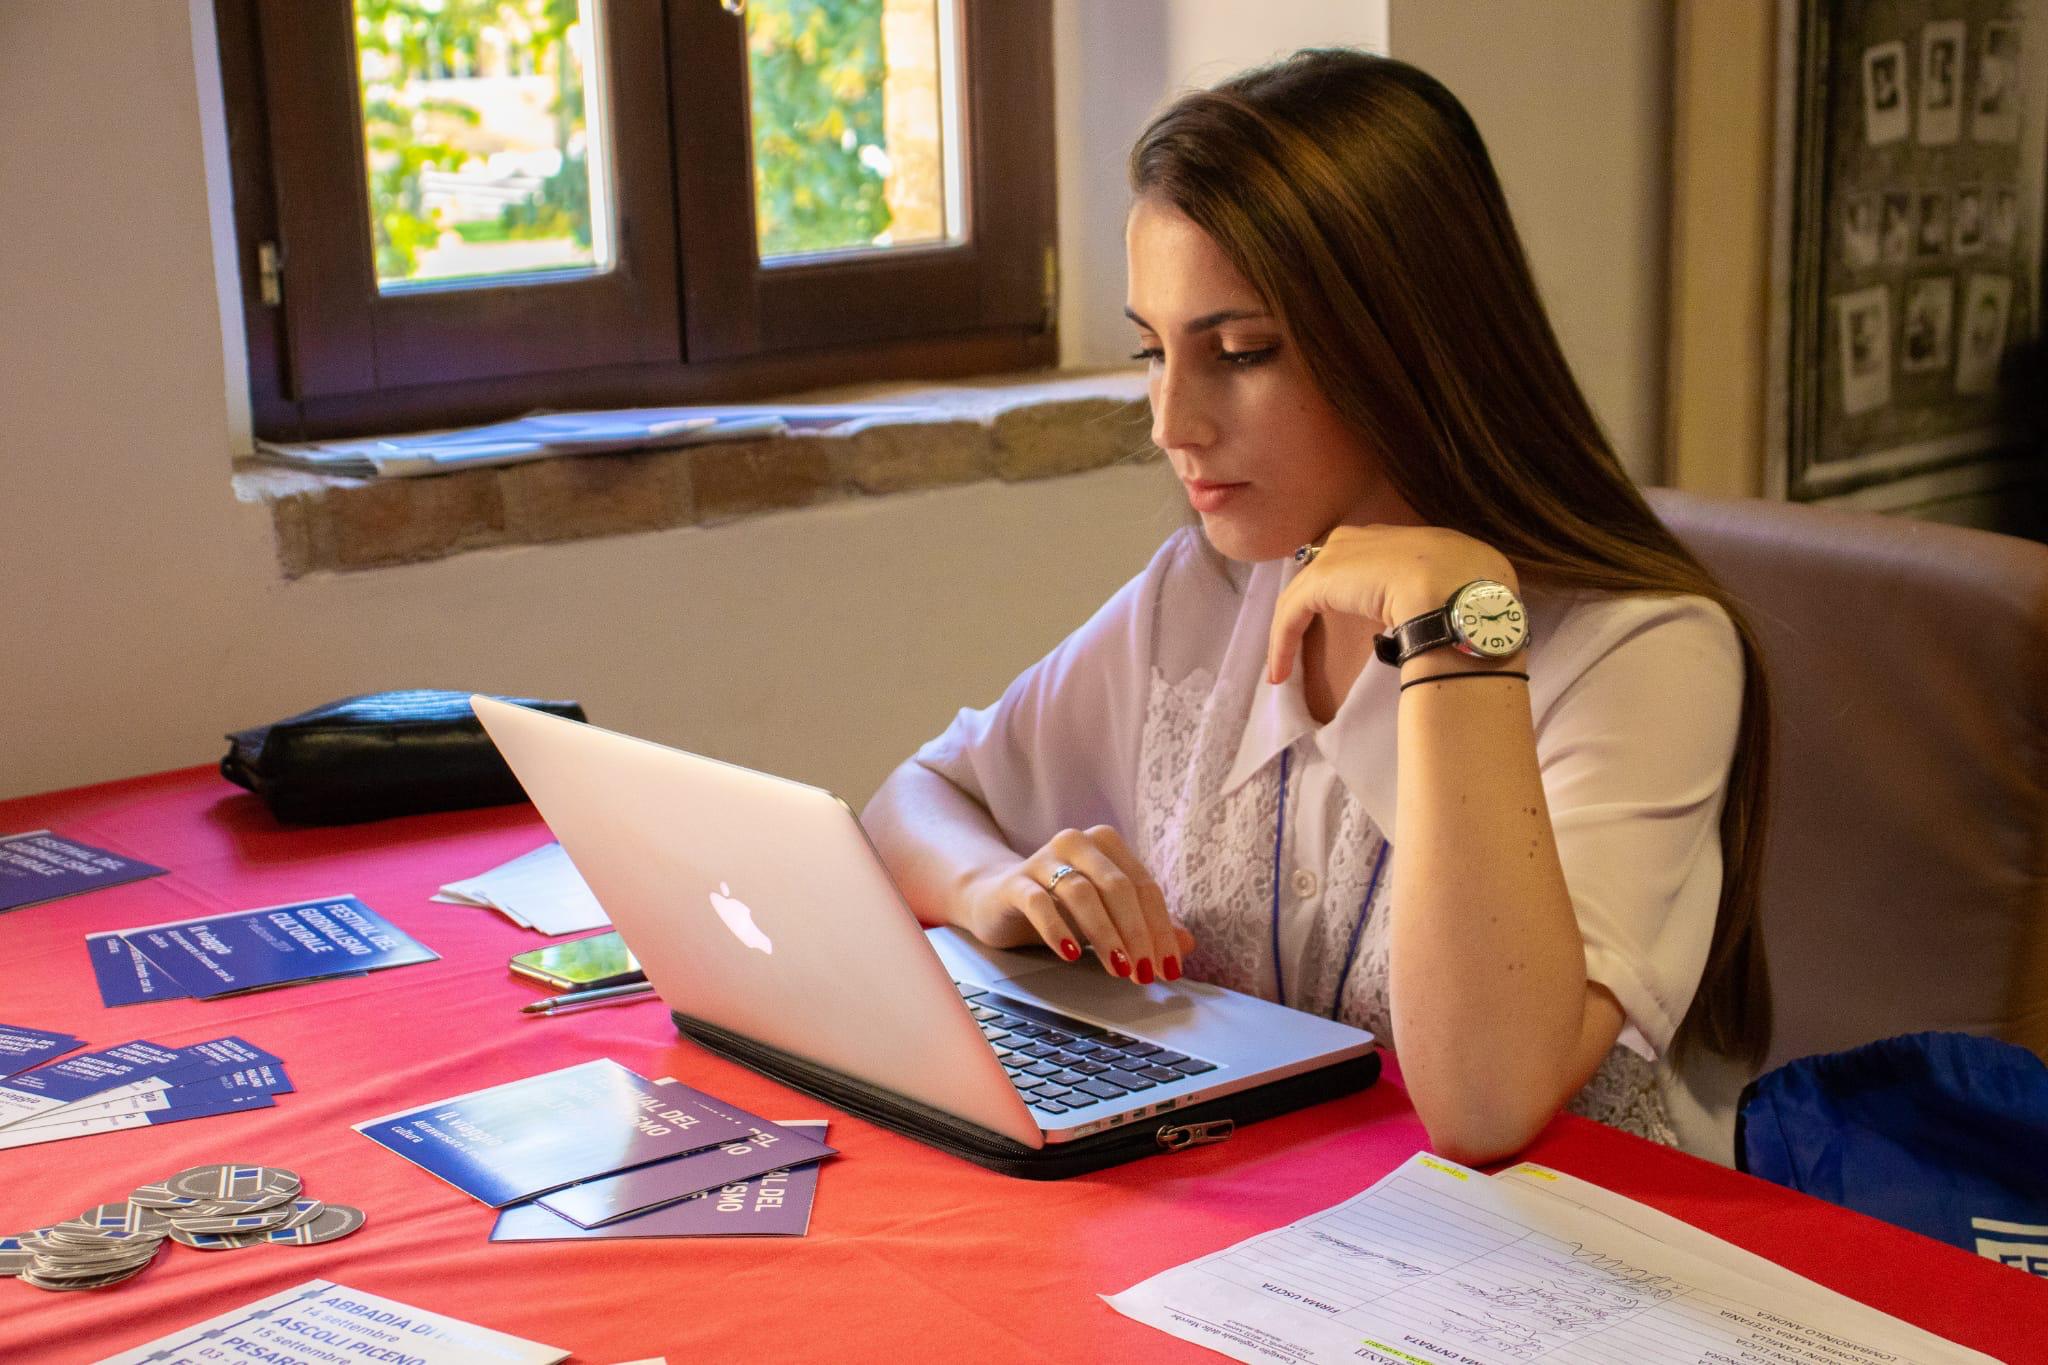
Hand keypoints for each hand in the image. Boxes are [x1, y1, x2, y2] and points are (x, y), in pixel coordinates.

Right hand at [961, 825, 1194, 984]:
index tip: (1168, 968)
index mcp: (1106, 844)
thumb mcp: (1109, 917)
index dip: (1160, 928)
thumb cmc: (1062, 908)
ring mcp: (1042, 858)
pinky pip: (1038, 902)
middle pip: (1117, 887)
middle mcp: (1076, 842)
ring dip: (1105, 935)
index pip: (1143, 886)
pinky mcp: (1014, 881)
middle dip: (1136, 933)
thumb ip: (1147, 927)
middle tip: (1145, 973)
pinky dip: (1058, 929)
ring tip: (1118, 969)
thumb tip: (1187, 944)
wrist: (998, 901)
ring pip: (1082, 893)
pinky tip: (1071, 954)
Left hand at [1267, 525, 1515, 683]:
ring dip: (1291, 630)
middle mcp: (1375, 535)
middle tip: (1307, 632)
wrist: (1458, 593)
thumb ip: (1457, 595)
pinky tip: (1279, 674)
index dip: (1360, 583)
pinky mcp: (1321, 580)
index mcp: (1416, 539)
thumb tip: (1452, 618)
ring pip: (1306, 592)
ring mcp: (1345, 554)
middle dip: (1317, 596)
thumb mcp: (1476, 589)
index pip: (1376, 555)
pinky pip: (1290, 613)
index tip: (1357, 613)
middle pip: (1333, 564)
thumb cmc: (1479, 596)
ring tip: (1283, 667)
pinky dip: (1281, 643)